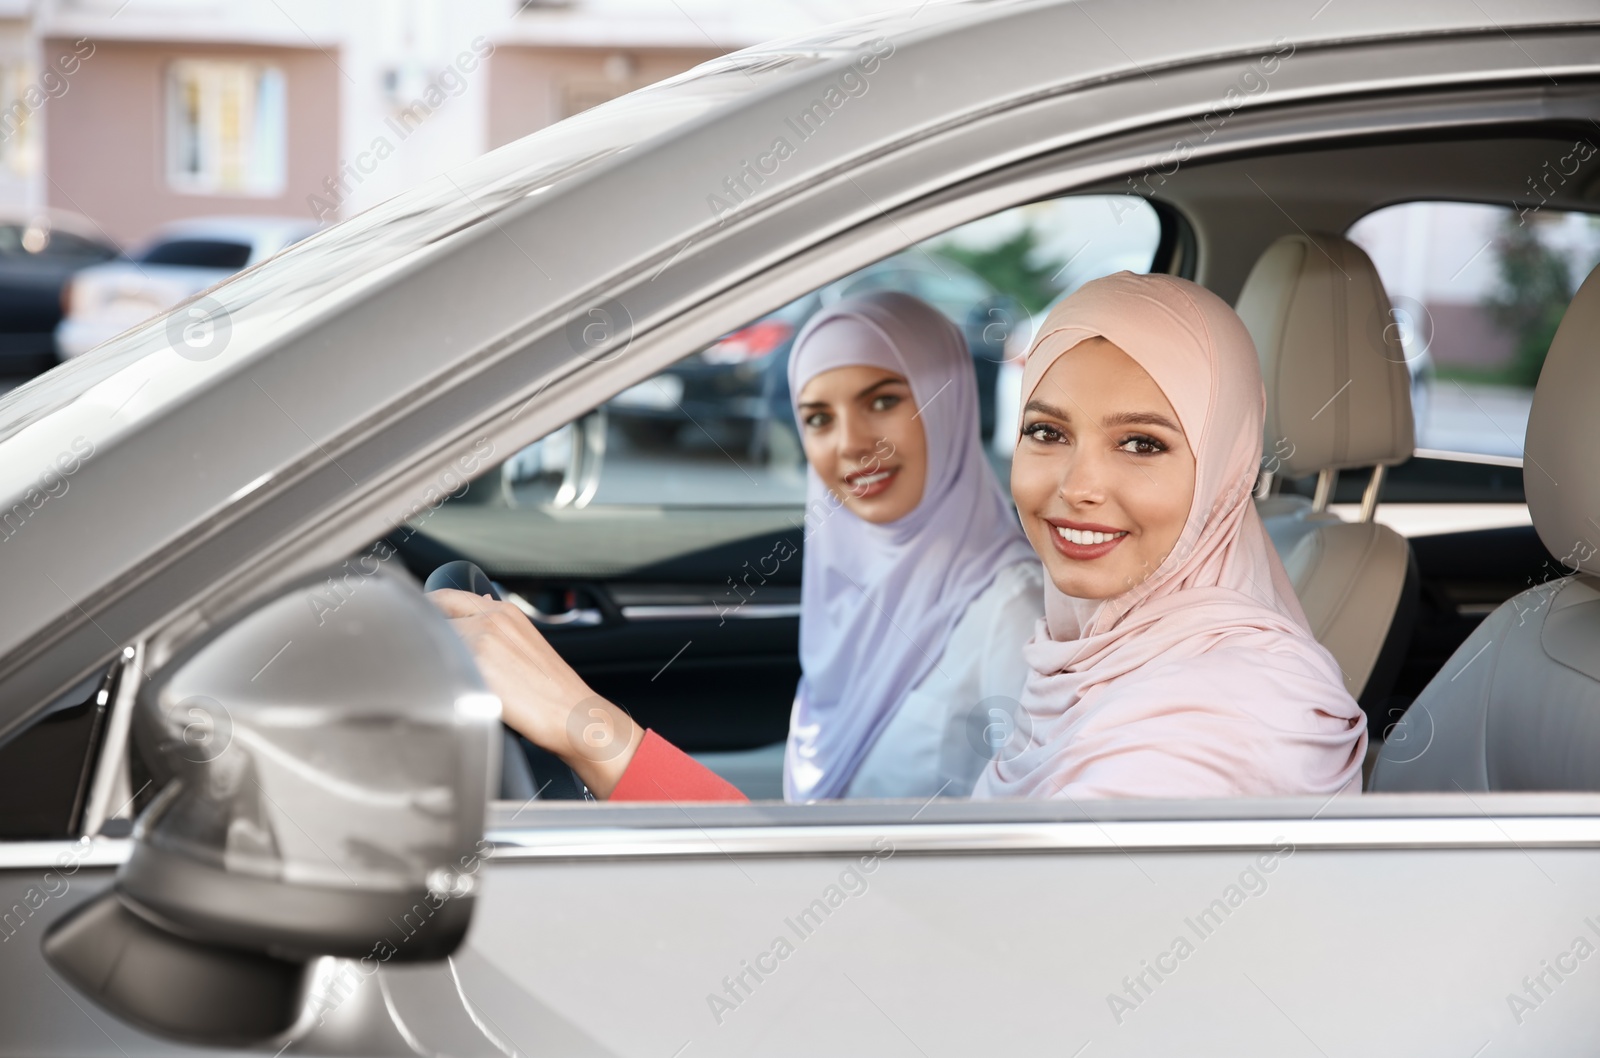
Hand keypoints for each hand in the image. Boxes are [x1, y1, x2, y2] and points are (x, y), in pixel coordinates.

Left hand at [428, 588, 642, 797]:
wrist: (575, 715)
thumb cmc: (553, 691)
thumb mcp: (525, 644)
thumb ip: (495, 628)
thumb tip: (474, 616)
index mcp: (504, 611)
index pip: (447, 597)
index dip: (427, 610)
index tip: (418, 625)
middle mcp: (491, 618)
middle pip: (433, 613)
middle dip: (421, 630)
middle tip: (415, 650)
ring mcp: (481, 639)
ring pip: (432, 640)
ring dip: (427, 655)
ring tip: (433, 678)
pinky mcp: (475, 666)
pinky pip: (437, 664)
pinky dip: (433, 675)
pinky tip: (442, 692)